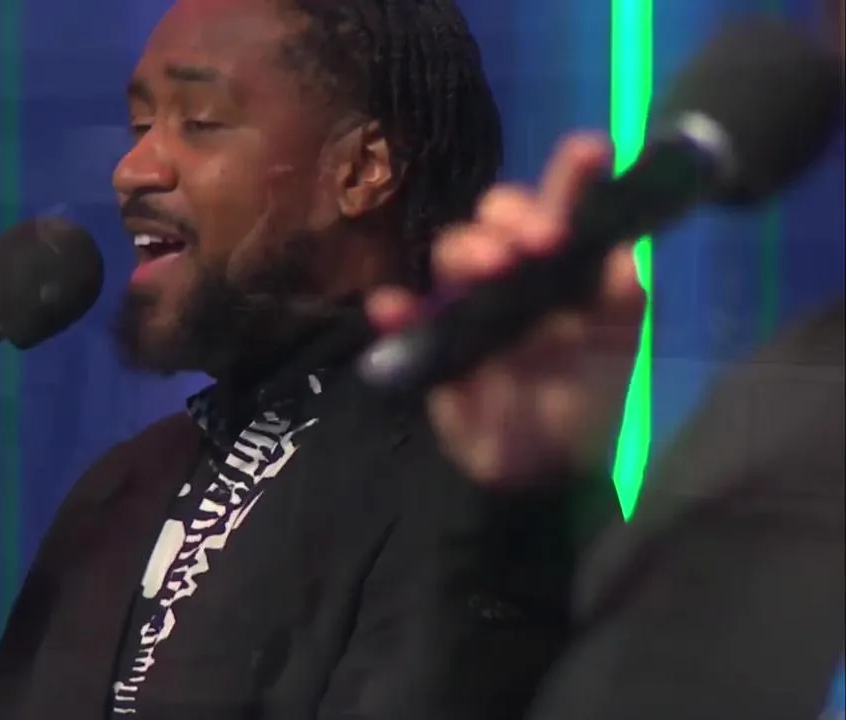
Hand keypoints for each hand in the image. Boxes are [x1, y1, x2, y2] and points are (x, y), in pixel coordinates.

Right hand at [367, 133, 645, 483]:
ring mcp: (467, 303)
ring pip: (452, 253)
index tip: (589, 152)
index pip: (563, 204)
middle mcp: (513, 271)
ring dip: (467, 252)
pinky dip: (396, 312)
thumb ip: (620, 303)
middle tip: (539, 243)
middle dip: (514, 217)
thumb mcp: (617, 351)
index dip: (573, 174)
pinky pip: (404, 319)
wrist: (542, 469)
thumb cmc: (585, 400)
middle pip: (497, 217)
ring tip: (490, 273)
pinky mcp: (429, 341)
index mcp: (563, 265)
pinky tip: (393, 308)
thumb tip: (622, 260)